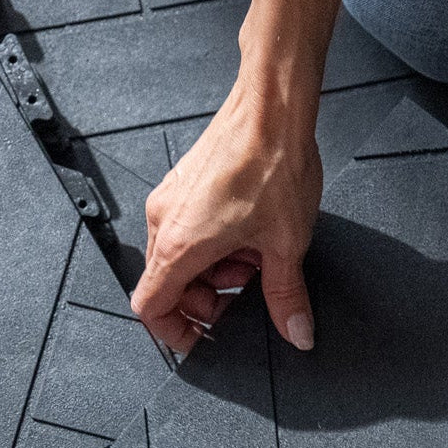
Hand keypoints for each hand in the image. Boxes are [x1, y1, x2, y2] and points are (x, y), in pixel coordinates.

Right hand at [130, 76, 322, 354]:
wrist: (271, 108)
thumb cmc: (270, 164)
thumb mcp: (286, 247)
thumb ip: (287, 298)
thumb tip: (296, 332)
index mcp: (178, 244)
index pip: (150, 307)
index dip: (174, 332)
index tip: (201, 339)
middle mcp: (164, 221)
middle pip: (170, 285)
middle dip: (208, 300)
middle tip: (246, 295)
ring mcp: (172, 200)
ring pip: (182, 257)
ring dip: (218, 272)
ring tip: (257, 260)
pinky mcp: (186, 185)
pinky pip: (191, 230)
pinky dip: (217, 245)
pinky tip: (252, 236)